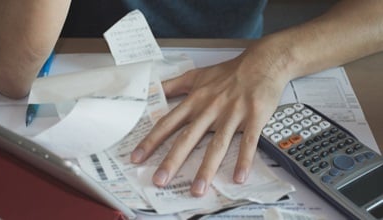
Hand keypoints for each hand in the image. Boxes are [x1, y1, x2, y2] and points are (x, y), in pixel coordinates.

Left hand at [131, 43, 291, 196]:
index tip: (137, 157)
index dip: (151, 141)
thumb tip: (151, 91)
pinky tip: (239, 177)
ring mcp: (232, 114)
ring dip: (206, 168)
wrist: (261, 63)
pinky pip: (248, 142)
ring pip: (217, 144)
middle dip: (172, 160)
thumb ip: (172, 85)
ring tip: (197, 189)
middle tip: (160, 180)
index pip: (168, 123)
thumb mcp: (195, 76)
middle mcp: (210, 109)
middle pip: (188, 138)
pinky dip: (244, 159)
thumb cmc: (227, 72)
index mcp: (195, 101)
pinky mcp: (254, 118)